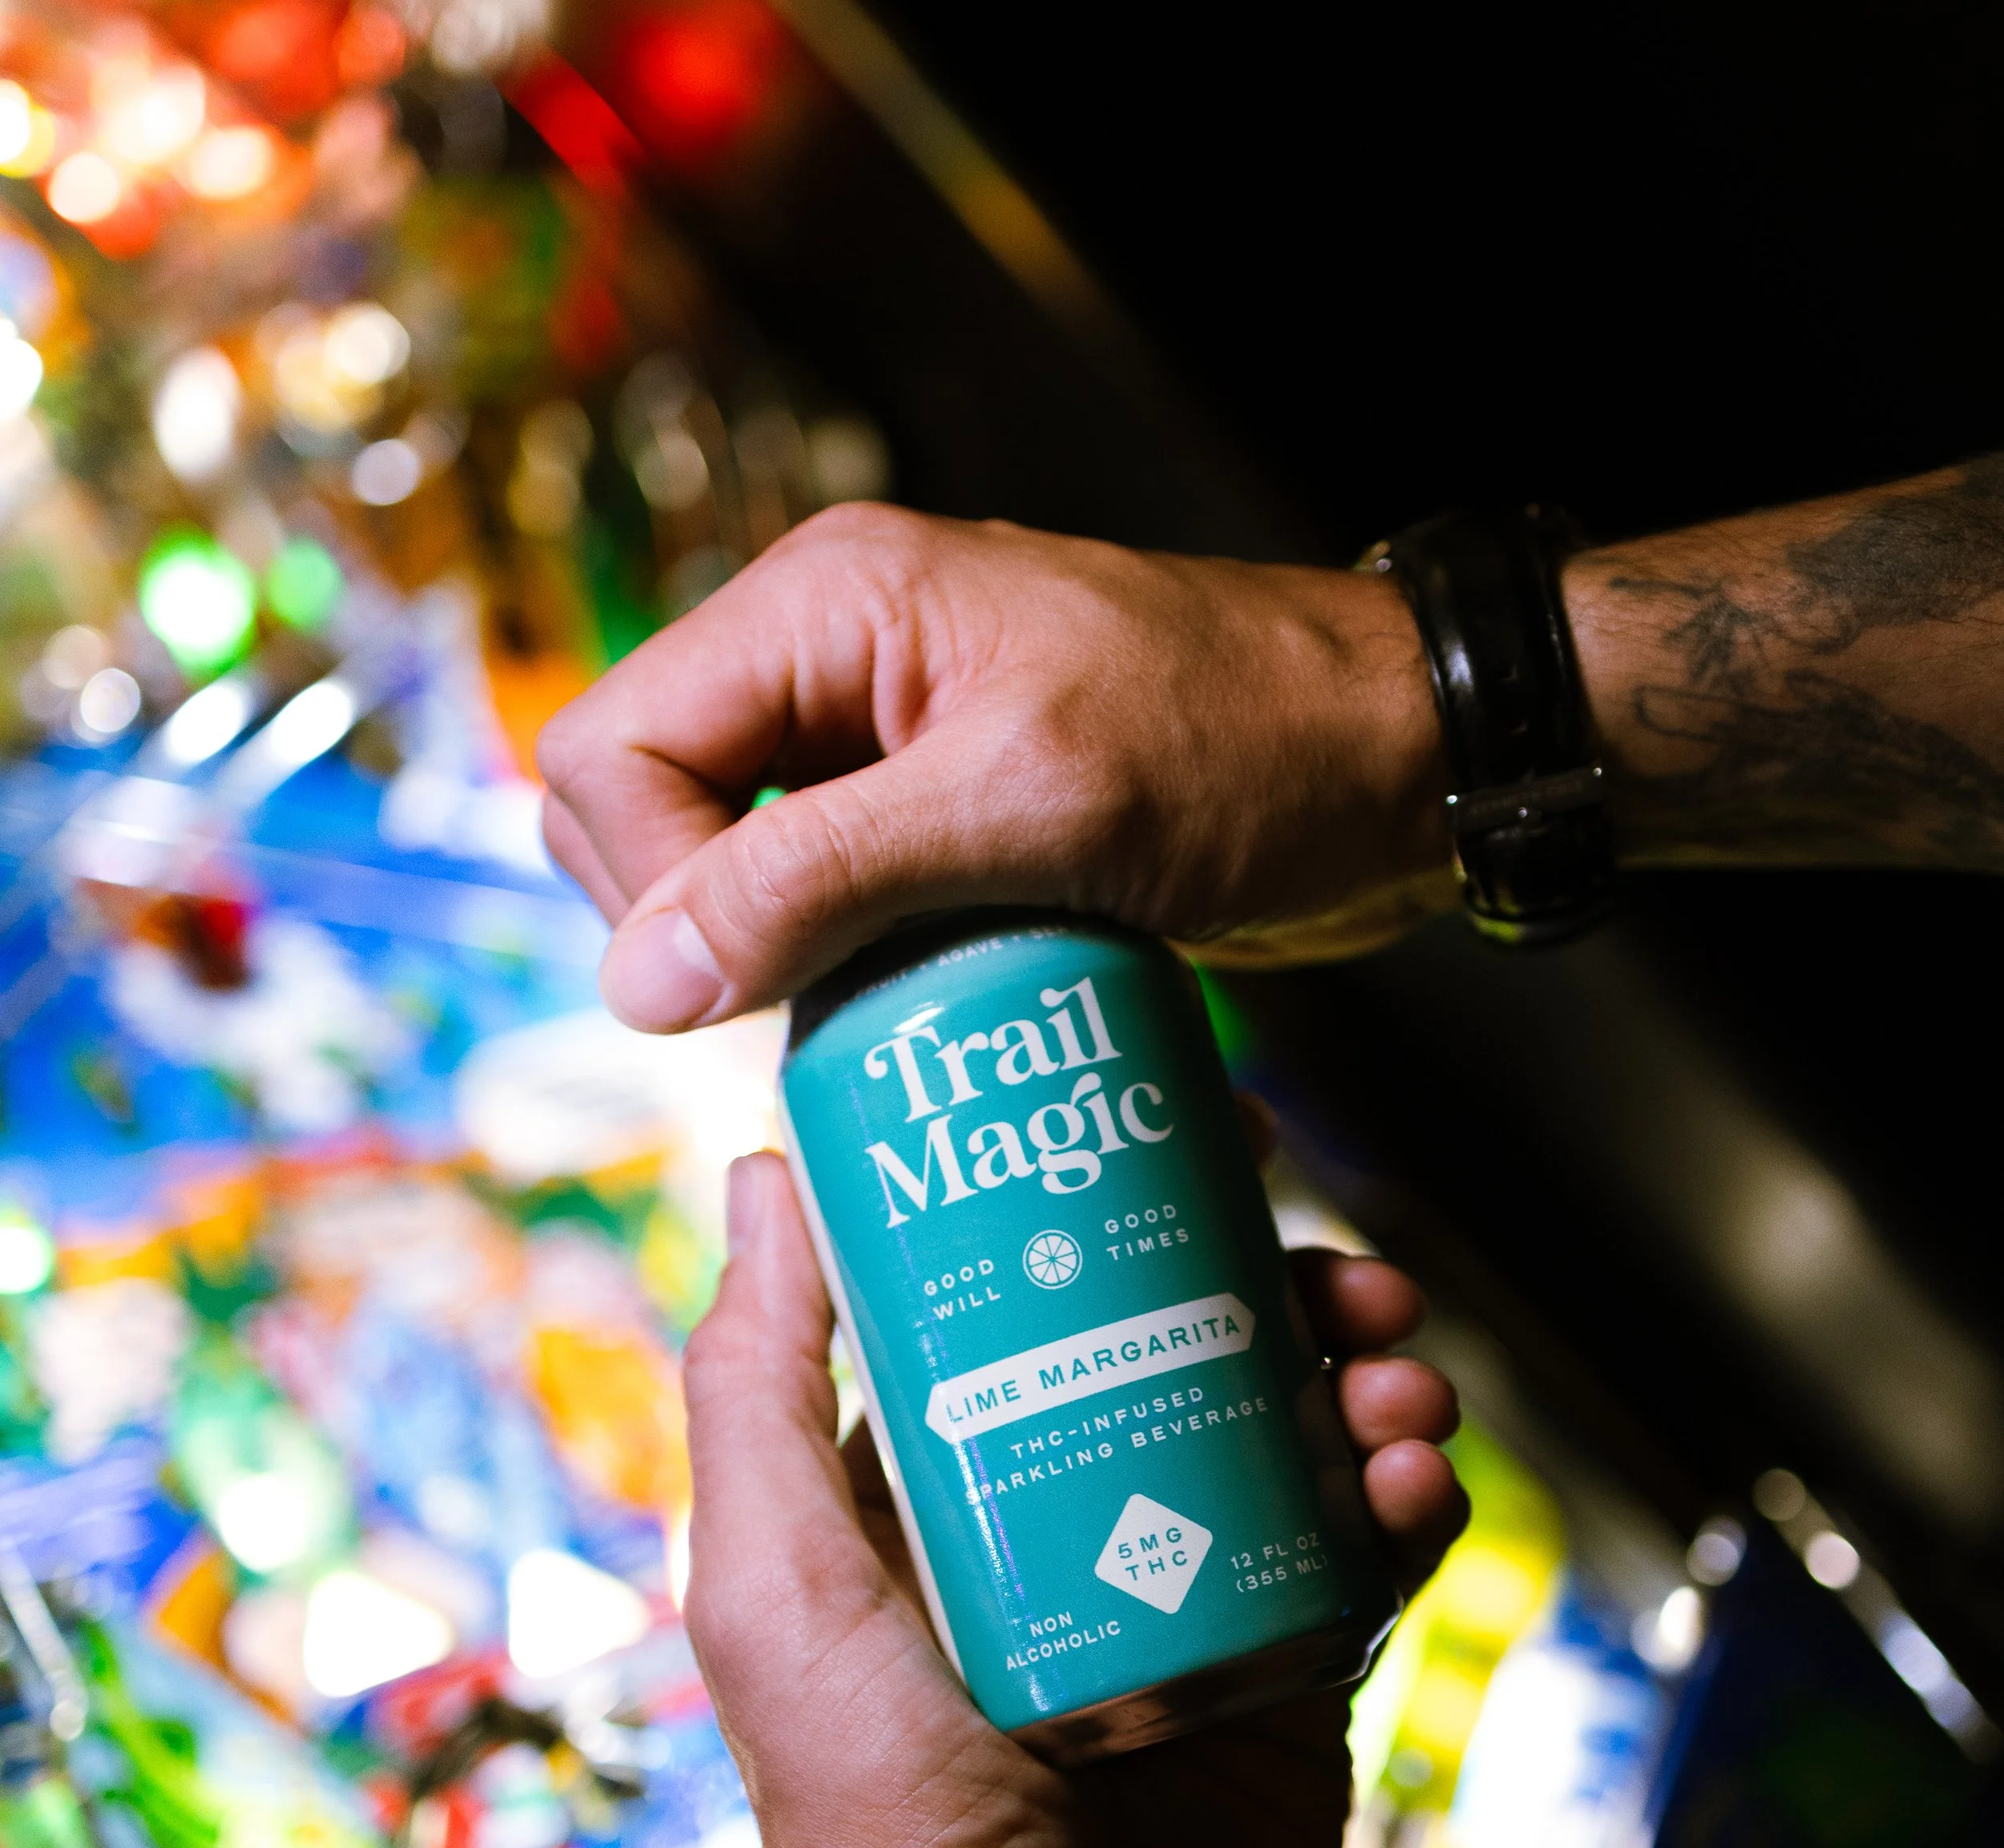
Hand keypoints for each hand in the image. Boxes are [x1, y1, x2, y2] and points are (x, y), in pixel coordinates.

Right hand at [537, 507, 1453, 1033]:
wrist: (1403, 759)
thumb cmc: (1246, 747)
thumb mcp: (1026, 809)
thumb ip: (818, 878)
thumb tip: (641, 982)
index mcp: (822, 604)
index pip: (609, 752)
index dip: (652, 888)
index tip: (757, 981)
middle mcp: (828, 658)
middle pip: (642, 812)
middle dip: (698, 927)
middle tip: (818, 995)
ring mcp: (877, 738)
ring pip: (724, 867)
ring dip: (774, 959)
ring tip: (881, 1005)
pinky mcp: (934, 813)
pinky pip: (818, 899)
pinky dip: (842, 966)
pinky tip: (914, 1007)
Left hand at [686, 1150, 1464, 1847]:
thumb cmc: (872, 1824)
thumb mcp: (774, 1584)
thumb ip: (760, 1382)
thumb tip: (764, 1175)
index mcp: (949, 1483)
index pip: (1047, 1298)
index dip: (1130, 1209)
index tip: (1207, 1142)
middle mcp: (1073, 1519)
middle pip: (1202, 1344)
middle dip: (1287, 1287)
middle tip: (1341, 1282)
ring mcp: (1192, 1590)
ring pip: (1303, 1431)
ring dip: (1368, 1382)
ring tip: (1394, 1393)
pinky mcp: (1289, 1668)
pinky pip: (1369, 1549)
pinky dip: (1410, 1499)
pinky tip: (1414, 1488)